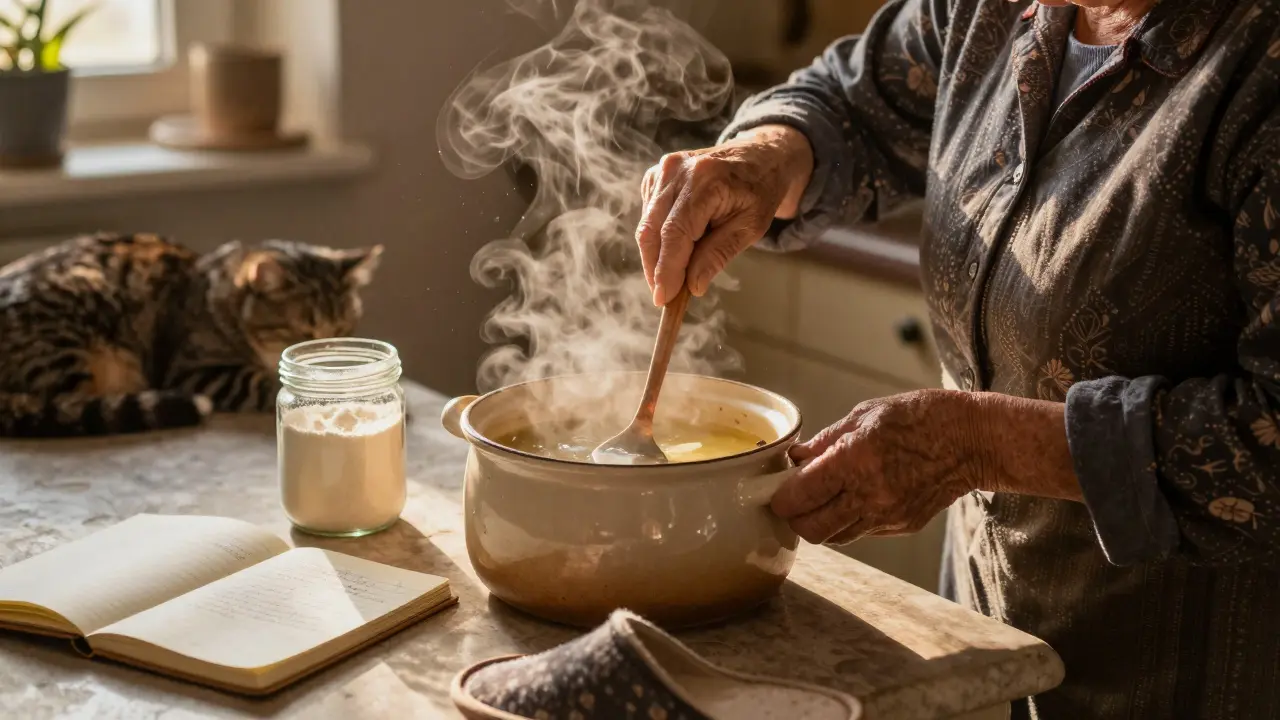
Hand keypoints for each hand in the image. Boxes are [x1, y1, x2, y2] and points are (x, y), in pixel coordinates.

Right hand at [635, 124, 813, 305]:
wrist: (759, 156)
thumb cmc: (759, 191)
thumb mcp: (750, 227)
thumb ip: (718, 255)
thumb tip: (691, 286)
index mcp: (705, 181)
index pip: (675, 233)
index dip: (666, 269)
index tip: (663, 298)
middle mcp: (678, 170)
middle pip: (652, 230)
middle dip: (655, 268)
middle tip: (664, 297)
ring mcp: (664, 169)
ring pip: (646, 224)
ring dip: (655, 255)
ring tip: (674, 275)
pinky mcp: (657, 174)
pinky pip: (648, 214)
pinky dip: (657, 236)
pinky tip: (677, 243)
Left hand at [770, 390, 1082, 544]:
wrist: (972, 440)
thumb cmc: (918, 417)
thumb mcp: (864, 416)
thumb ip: (825, 441)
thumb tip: (794, 458)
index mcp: (855, 461)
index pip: (799, 497)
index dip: (780, 497)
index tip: (776, 489)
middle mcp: (869, 494)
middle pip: (811, 530)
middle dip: (794, 518)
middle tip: (794, 500)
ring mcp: (887, 515)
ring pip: (834, 538)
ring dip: (820, 524)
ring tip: (822, 500)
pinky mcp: (901, 525)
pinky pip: (860, 533)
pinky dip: (848, 521)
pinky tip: (854, 498)